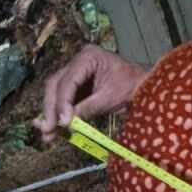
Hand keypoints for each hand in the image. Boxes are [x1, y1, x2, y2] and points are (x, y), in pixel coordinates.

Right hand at [33, 44, 149, 142]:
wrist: (145, 85)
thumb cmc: (132, 87)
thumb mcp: (110, 98)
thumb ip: (87, 109)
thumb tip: (66, 124)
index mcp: (87, 57)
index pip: (68, 81)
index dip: (62, 103)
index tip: (61, 122)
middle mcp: (77, 62)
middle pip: (55, 85)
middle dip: (51, 109)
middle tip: (47, 130)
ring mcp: (75, 73)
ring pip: (55, 93)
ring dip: (51, 114)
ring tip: (47, 135)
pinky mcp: (77, 86)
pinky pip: (64, 100)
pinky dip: (60, 114)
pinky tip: (54, 130)